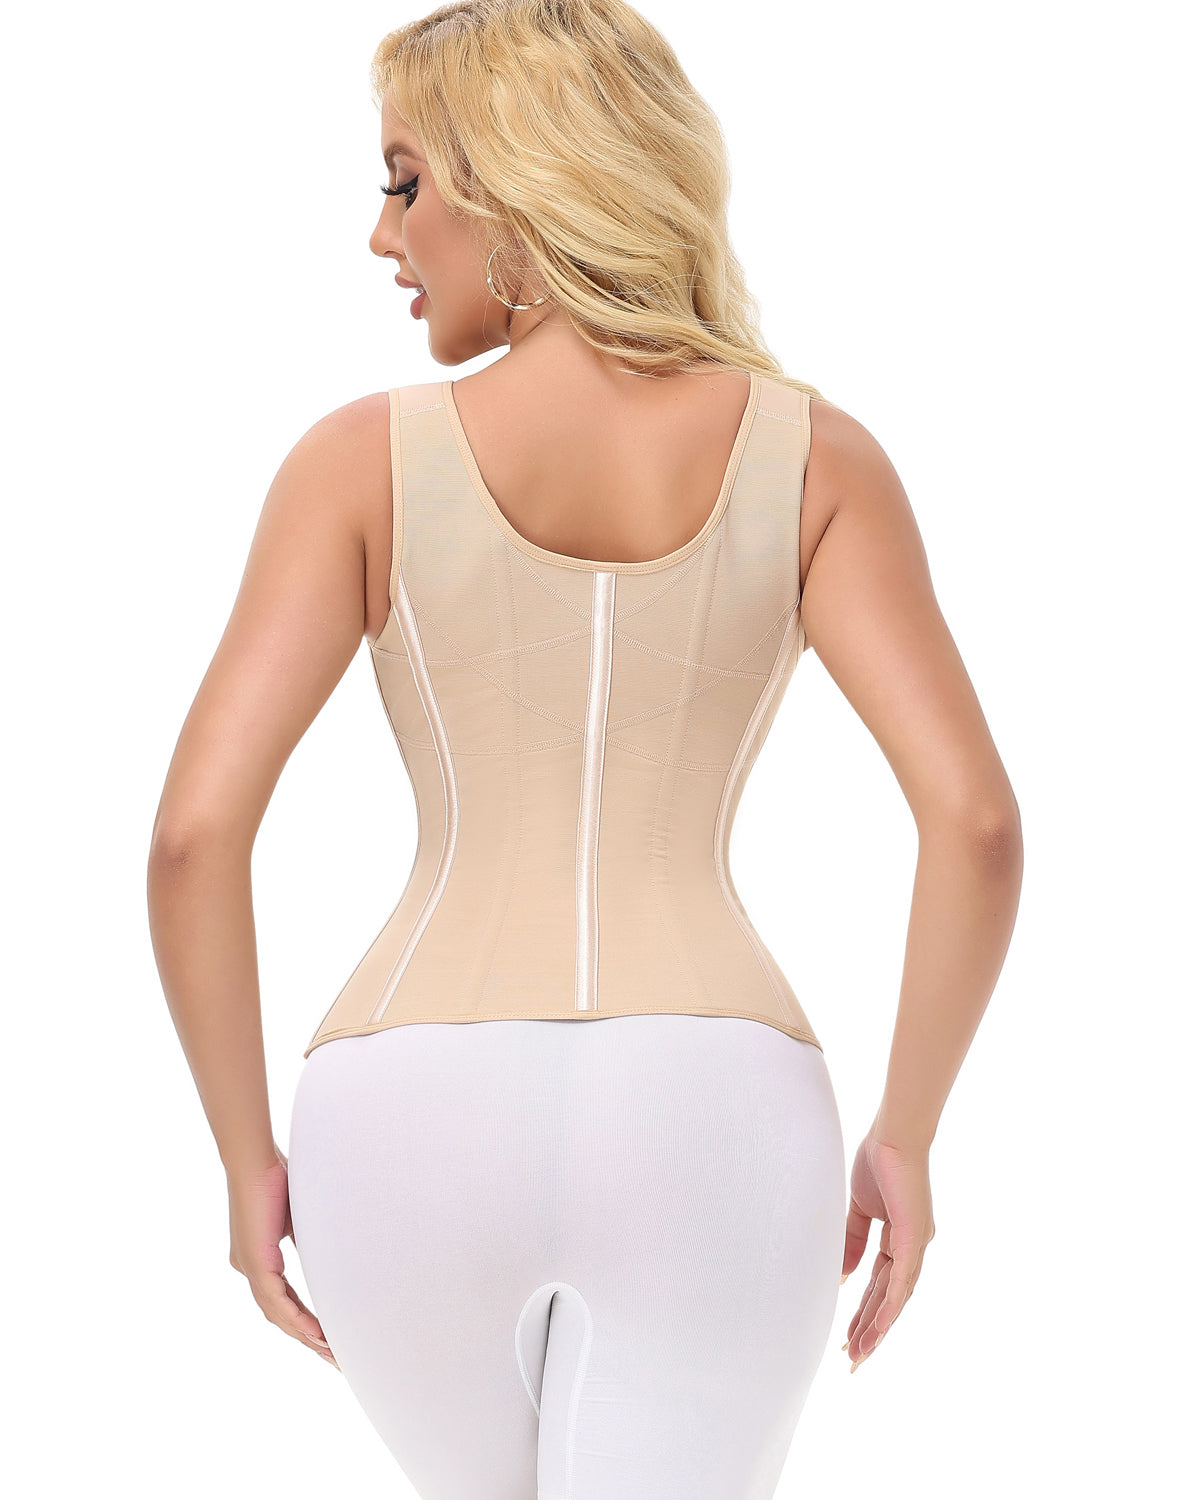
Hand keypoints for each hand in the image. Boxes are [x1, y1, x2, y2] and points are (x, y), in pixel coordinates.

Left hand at [227, 1143, 339, 1370]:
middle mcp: (248, 1268)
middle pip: (279, 1316)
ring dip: (305, 1336)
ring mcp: (249, 1268)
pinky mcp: (254, 1263)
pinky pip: (276, 1302)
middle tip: (334, 1360)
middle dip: (308, 1340)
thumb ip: (305, 1241)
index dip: (305, 1321)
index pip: (283, 1300)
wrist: (254, 1160)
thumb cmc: (276, 1178)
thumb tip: (329, 1256)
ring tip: (331, 1353)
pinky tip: (316, 1335)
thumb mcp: (296, 1218)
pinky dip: (296, 1320)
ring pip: (277, 1315)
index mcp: (256, 1258)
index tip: (328, 1339)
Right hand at [840, 1131, 935, 1370]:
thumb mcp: (860, 1209)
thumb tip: (844, 1277)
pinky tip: (879, 1329)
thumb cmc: (879, 1162)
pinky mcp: (914, 1239)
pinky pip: (900, 1281)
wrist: (893, 1136)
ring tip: (859, 1353)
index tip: (848, 1334)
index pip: (880, 1285)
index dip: (865, 1311)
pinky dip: (889, 1307)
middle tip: (852, 1357)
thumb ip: (852, 1241)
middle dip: (870, 1330)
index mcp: (900, 1239)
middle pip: (889, 1300)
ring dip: (877, 1328)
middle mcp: (913, 1249)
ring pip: (896, 1298)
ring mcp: (916, 1246)